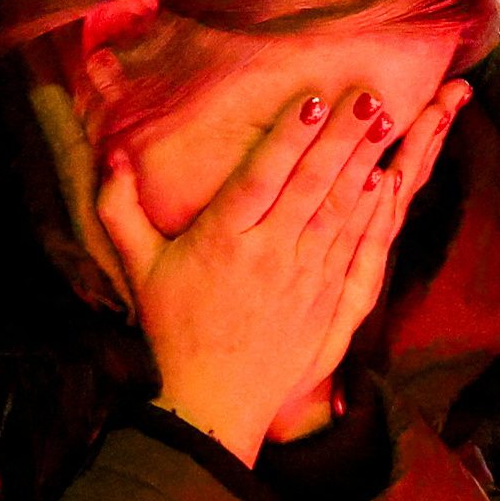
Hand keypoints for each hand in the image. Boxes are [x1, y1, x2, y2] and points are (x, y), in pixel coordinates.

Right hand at [110, 78, 458, 458]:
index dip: (289, 136)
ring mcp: (304, 279)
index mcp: (222, 240)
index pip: (261, 177)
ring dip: (364, 163)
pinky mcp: (327, 302)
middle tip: (369, 95)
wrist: (212, 405)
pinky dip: (372, 213)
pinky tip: (386, 180)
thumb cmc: (172, 331)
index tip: (314, 99)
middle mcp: (269, 255)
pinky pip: (356, 250)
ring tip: (386, 120)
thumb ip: (120, 208)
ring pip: (340, 211)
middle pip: (311, 186)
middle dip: (342, 138)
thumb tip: (113, 154)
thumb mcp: (138, 269)